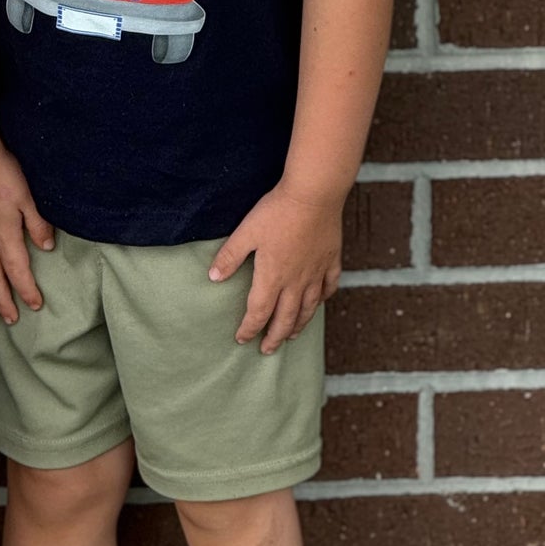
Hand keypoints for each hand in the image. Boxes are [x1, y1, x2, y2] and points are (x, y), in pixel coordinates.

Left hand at [208, 181, 342, 355]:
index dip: (249, 328)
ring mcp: (316, 272)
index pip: (259, 312)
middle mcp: (296, 281)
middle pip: (285, 318)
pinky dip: (322, 299)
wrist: (313, 195)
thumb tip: (213, 277)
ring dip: (298, 325)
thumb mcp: (246, 232)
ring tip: (291, 336)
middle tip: (267, 350)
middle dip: (274, 337)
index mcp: (272, 276)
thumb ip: (230, 256)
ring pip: (308, 308)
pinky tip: (318, 303)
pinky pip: (328, 287)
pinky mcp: (330, 260)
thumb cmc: (277, 212)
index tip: (242, 339)